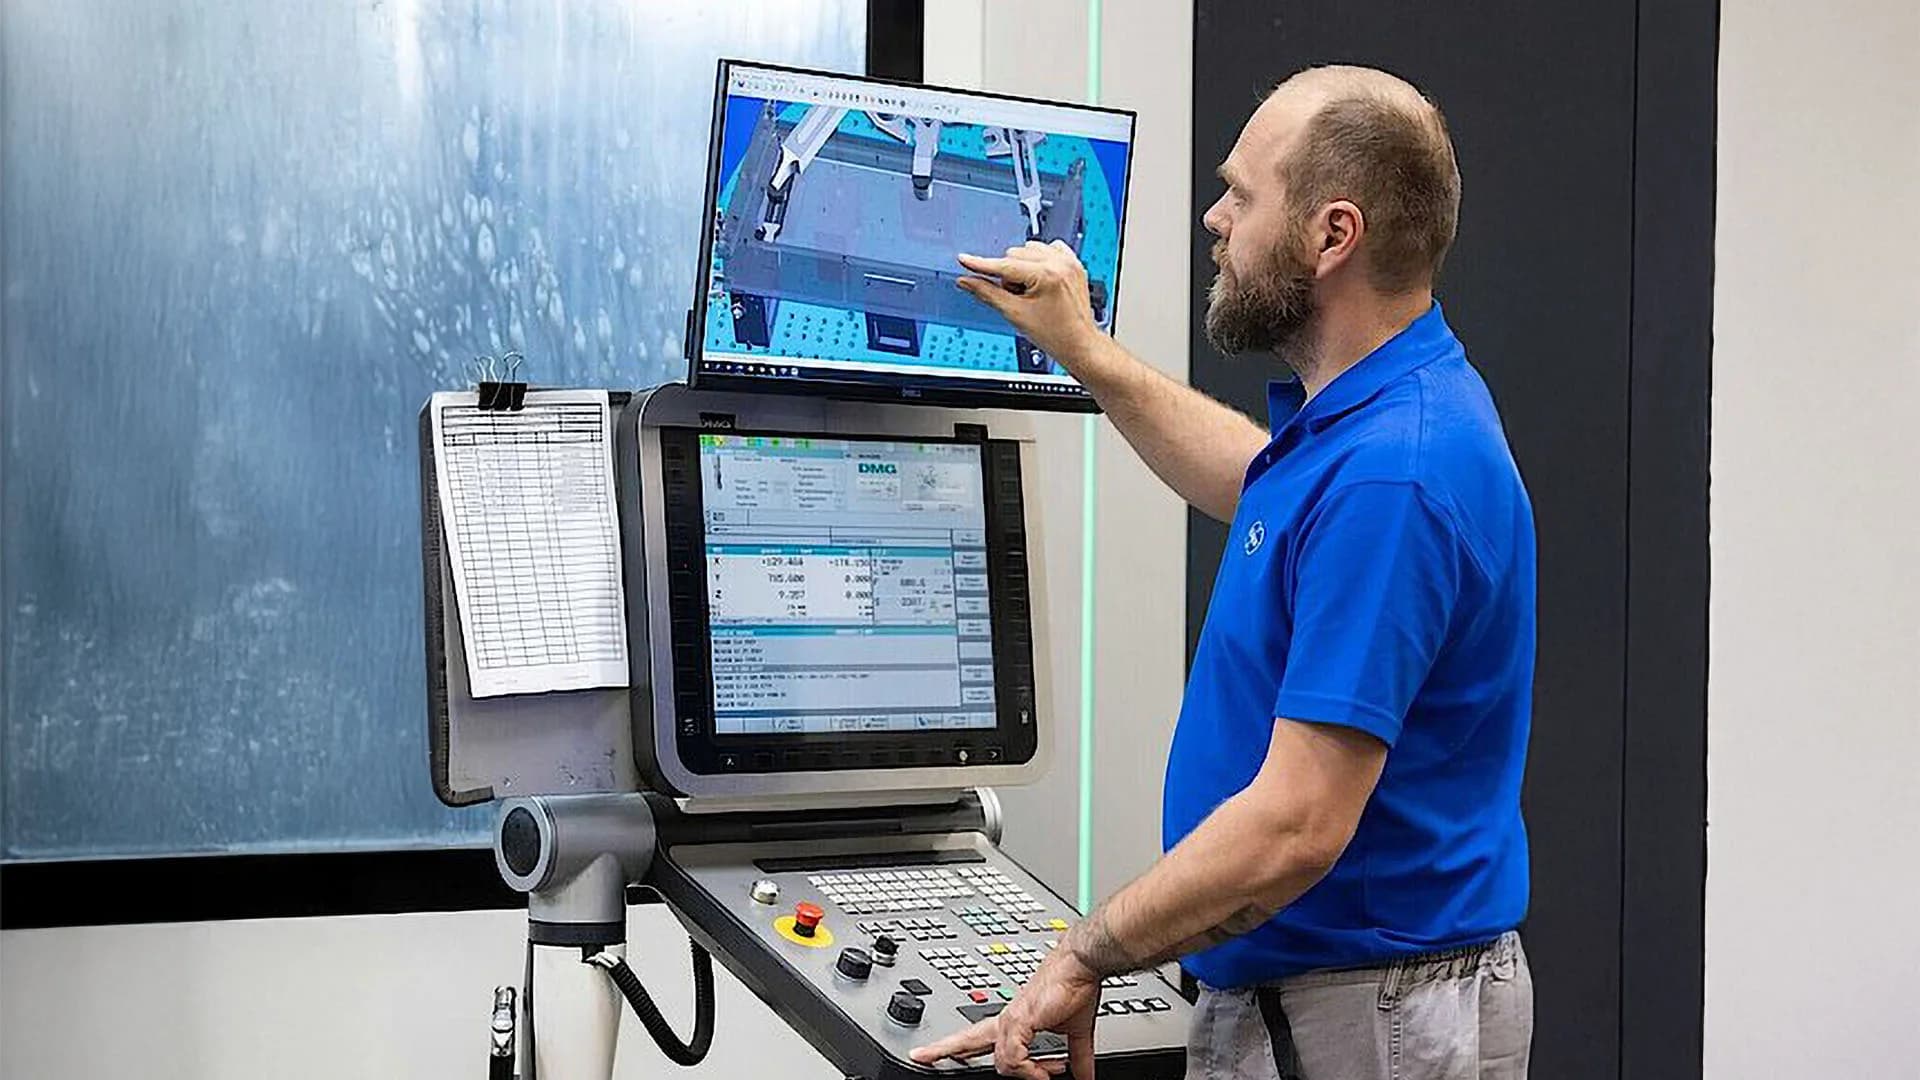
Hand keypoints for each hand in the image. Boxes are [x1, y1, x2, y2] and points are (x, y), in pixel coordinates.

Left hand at [910, 947, 1101, 1079]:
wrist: (1079, 965)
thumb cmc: (1074, 988)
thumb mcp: (1075, 1033)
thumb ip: (1077, 1057)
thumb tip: (1085, 1076)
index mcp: (1013, 1021)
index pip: (978, 1037)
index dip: (959, 1046)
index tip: (945, 1054)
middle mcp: (1006, 1020)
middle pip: (965, 1039)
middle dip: (940, 1050)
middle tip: (918, 1056)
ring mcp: (1009, 1021)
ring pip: (999, 1061)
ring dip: (1028, 1074)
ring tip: (1051, 1072)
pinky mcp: (1018, 1022)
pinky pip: (1013, 1058)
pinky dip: (1030, 1069)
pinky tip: (1047, 1070)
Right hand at [956, 241, 1103, 370]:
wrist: (1079, 344)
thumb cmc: (1055, 335)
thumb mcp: (1014, 314)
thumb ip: (987, 293)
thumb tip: (966, 281)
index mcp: (1046, 274)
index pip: (1004, 265)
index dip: (981, 265)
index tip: (965, 259)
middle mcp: (1060, 263)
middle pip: (1015, 254)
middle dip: (1009, 274)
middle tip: (1018, 298)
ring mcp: (1069, 262)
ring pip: (1030, 249)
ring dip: (1023, 266)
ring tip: (1031, 291)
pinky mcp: (1074, 264)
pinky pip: (1049, 249)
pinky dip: (1040, 260)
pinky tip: (1041, 280)